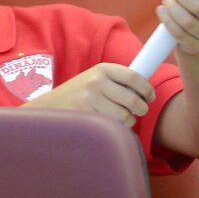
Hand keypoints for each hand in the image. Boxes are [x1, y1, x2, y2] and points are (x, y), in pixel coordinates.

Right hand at [23, 63, 154, 127]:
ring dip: (128, 120)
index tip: (150, 96)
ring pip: (126, 116)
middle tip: (139, 110)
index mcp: (100, 69)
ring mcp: (91, 100)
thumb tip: (145, 89)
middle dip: (141, 108)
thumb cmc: (76, 94)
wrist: (49, 107)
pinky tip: (107, 124)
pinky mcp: (89, 117)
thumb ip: (115, 81)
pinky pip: (115, 126)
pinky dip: (117, 128)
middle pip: (133, 99)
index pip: (133, 76)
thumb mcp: (93, 79)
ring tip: (118, 117)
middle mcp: (96, 82)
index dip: (146, 88)